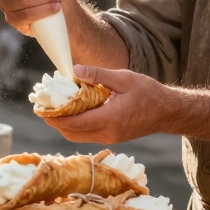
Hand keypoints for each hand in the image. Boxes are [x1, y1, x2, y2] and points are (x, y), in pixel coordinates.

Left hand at [41, 64, 171, 143]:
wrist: (167, 112)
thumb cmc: (148, 92)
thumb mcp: (124, 78)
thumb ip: (98, 75)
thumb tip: (74, 71)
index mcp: (110, 118)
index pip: (74, 123)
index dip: (55, 118)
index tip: (42, 110)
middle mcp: (108, 133)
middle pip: (72, 134)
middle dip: (56, 123)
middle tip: (45, 109)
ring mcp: (110, 138)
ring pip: (79, 137)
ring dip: (65, 126)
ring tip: (56, 110)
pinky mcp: (112, 137)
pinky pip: (88, 135)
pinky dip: (77, 126)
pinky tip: (74, 112)